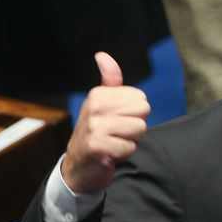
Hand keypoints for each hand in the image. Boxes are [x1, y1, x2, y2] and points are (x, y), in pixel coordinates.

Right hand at [61, 52, 150, 193]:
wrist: (78, 166)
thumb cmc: (96, 132)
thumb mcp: (100, 103)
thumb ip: (109, 80)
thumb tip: (102, 55)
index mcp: (98, 94)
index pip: (141, 98)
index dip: (134, 113)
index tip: (116, 121)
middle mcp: (95, 107)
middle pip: (143, 112)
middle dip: (135, 126)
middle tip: (117, 133)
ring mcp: (95, 127)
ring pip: (140, 129)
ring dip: (130, 141)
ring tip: (114, 143)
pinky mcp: (98, 147)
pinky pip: (130, 148)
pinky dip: (124, 154)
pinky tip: (110, 155)